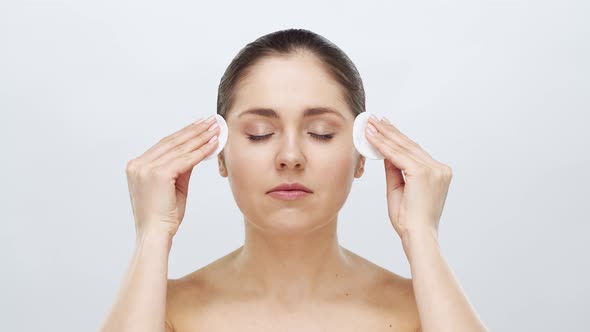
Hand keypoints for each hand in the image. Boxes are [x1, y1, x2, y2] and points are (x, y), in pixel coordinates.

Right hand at [125, 115, 219, 238]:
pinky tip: (214, 143)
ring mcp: (146, 168)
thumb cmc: (164, 216)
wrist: (155, 235)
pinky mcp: (158, 174)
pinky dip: (202, 151)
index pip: (165, 145)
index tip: (199, 125)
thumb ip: (181, 168)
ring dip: (200, 137)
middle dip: (194, 130)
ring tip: (215, 128)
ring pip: (180, 148)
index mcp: (137, 166)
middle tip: (210, 120)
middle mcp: (138, 164)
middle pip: (172, 142)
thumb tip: (196, 152)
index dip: (184, 133)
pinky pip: (186, 159)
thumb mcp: (173, 187)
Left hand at [365, 115, 452, 239]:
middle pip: (409, 145)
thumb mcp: (399, 190)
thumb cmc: (409, 220)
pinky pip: (398, 155)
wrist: (417, 236)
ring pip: (403, 147)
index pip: (414, 151)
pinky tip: (372, 137)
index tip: (385, 126)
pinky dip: (383, 145)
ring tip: (370, 124)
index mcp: (438, 173)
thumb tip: (384, 153)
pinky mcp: (423, 172)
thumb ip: (394, 170)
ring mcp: (433, 170)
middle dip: (390, 131)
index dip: (398, 138)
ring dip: (384, 135)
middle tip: (375, 119)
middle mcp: (439, 169)